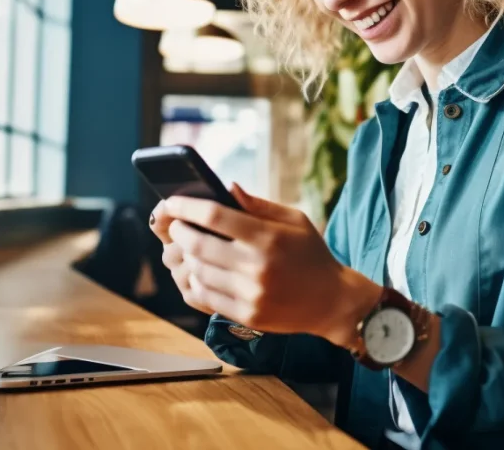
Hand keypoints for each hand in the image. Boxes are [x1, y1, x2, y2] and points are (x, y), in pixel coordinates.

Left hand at [155, 185, 379, 345]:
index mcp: (268, 236)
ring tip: (189, 248)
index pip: (214, 215)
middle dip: (180, 231)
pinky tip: (200, 271)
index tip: (171, 201)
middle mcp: (257, 265)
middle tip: (177, 226)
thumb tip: (226, 188)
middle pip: (198, 244)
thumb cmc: (311, 254)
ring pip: (199, 271)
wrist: (332, 302)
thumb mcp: (295, 220)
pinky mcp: (247, 315)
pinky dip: (196, 281)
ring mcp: (251, 293)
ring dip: (187, 257)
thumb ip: (259, 204)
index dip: (186, 206)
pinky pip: (207, 296)